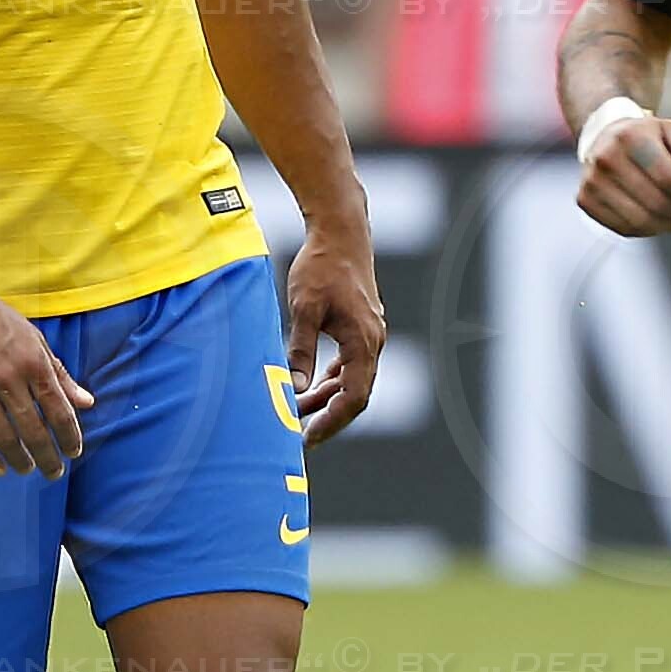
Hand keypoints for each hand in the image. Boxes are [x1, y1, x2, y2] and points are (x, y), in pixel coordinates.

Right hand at [0, 262, 89, 474]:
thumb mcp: (33, 337)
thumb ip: (59, 372)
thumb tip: (87, 402)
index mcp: (32, 362)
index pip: (59, 409)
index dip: (70, 435)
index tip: (75, 452)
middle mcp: (7, 378)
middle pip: (34, 430)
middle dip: (48, 455)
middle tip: (55, 472)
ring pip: (3, 437)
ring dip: (20, 459)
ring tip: (28, 471)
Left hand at [283, 226, 387, 444]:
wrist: (341, 233)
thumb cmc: (322, 267)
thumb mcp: (304, 308)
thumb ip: (301, 350)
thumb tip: (296, 388)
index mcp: (363, 342)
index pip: (354, 396)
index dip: (331, 422)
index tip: (307, 437)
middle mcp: (373, 342)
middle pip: (357, 393)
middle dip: (330, 416)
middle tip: (301, 435)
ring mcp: (370, 334)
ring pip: (354, 379)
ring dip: (328, 398)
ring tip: (298, 411)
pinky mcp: (362, 326)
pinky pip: (351, 363)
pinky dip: (333, 379)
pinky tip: (313, 385)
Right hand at [573, 102, 670, 233]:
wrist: (602, 140)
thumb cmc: (643, 138)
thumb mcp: (666, 130)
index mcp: (628, 137)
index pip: (667, 176)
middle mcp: (605, 158)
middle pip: (655, 201)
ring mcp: (592, 181)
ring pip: (639, 219)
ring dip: (668, 226)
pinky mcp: (585, 200)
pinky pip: (623, 227)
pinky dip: (648, 230)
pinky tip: (661, 223)